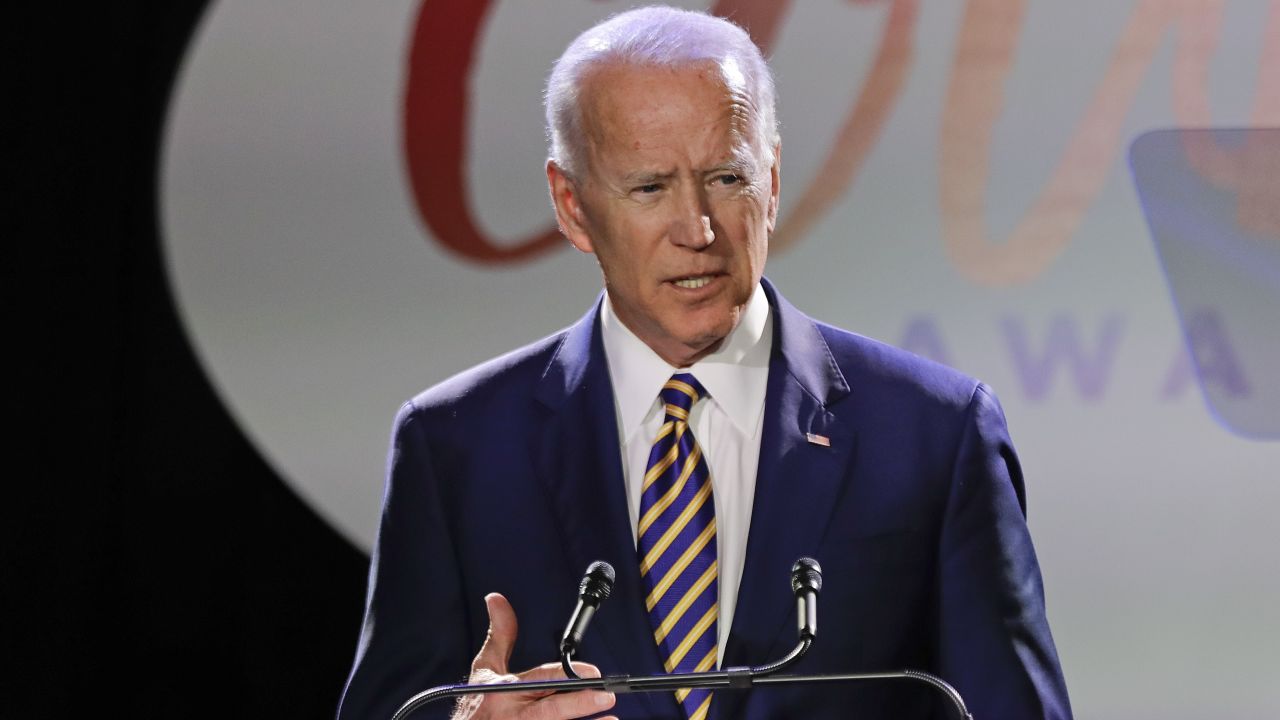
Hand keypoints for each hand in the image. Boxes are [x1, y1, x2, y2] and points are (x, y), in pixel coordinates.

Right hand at [451, 593, 616, 719]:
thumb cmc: (477, 703)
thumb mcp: (485, 667)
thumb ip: (499, 635)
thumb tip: (495, 598)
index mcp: (504, 691)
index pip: (539, 680)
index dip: (566, 676)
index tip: (593, 672)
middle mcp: (512, 715)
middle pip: (550, 710)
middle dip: (578, 703)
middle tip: (606, 695)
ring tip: (611, 719)